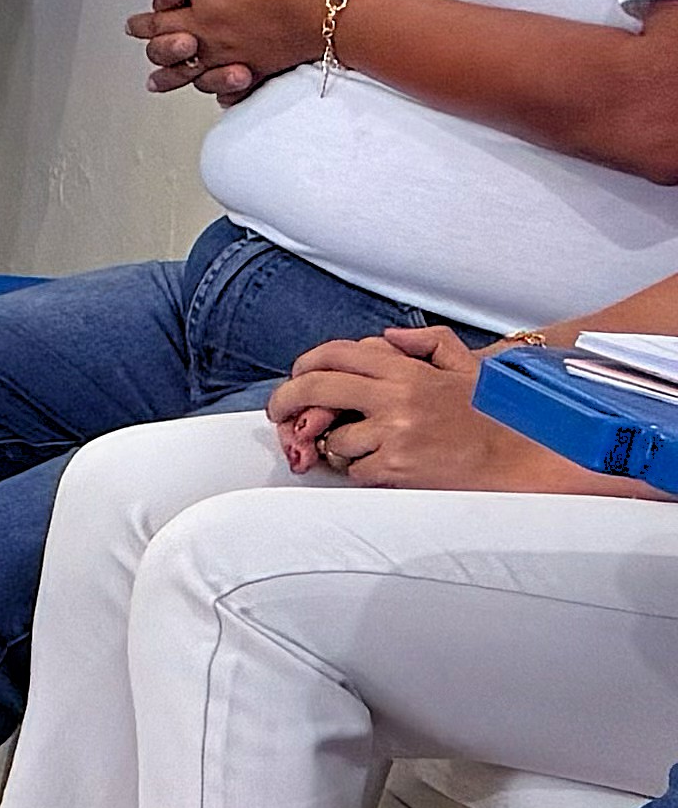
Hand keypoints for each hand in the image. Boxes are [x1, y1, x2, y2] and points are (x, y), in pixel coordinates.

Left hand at [133, 0, 348, 102]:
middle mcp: (209, 25)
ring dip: (165, 69)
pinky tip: (209, 91)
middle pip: (162, 28)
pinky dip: (214, 90)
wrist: (337, 13)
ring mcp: (227, 51)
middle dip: (144, 27)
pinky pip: (222, 87)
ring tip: (155, 76)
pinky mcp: (252, 69)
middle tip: (135, 27)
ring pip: (183, 66)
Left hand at [270, 323, 534, 488]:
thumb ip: (427, 343)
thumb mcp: (467, 366)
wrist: (527, 455)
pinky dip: (363, 471)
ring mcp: (393, 434)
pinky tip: (387, 466)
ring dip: (339, 445)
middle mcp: (395, 398)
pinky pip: (355, 471)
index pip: (335, 355)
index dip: (305, 364)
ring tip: (367, 447)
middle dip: (286, 399)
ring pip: (333, 438)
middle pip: (315, 389)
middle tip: (279, 412)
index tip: (296, 376)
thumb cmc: (496, 414)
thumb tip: (386, 336)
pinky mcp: (396, 468)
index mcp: (407, 370)